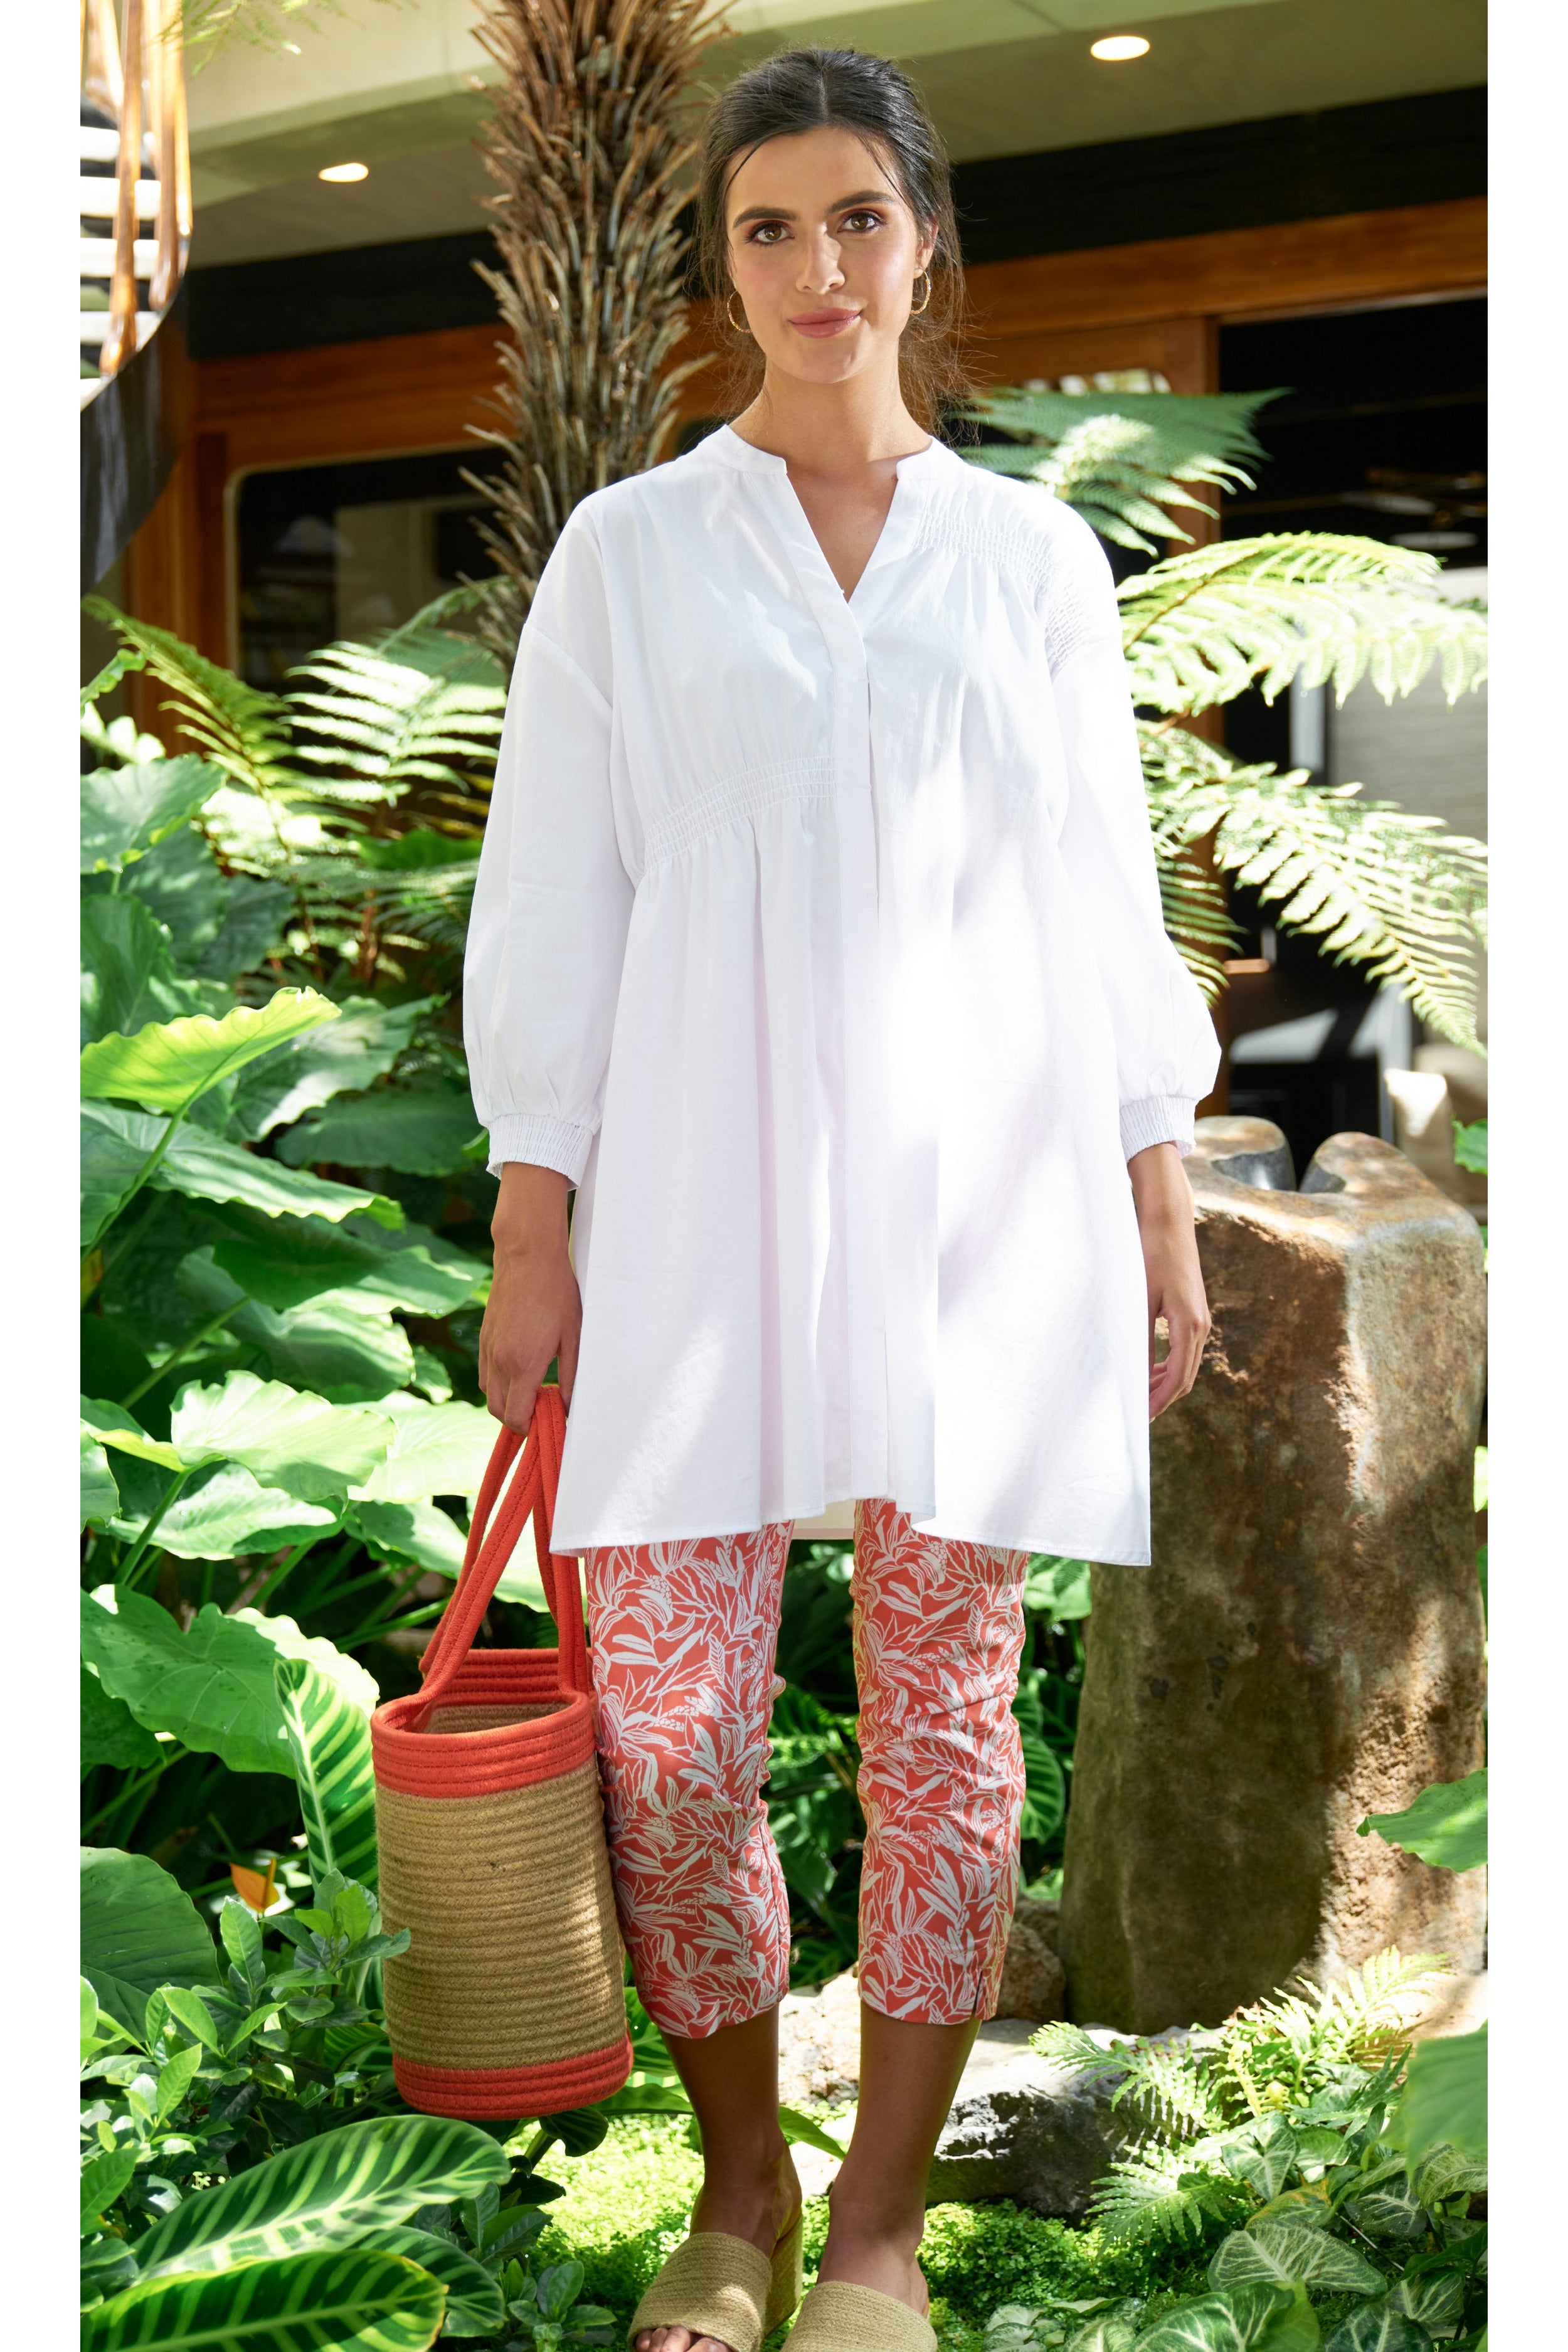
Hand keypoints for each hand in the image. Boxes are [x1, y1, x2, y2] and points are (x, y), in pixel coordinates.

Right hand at [479, 1163, 581, 1430]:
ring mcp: (488, 1348)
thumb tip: (571, 1405)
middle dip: (518, 1420)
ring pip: (489, 1394)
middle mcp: (499, 1360)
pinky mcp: (484, 1336)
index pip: (517, 1417)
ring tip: (534, 1392)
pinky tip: (520, 1372)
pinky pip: (485, 1373)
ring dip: (507, 1402)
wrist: (527, 1256)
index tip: (549, 1423)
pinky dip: (498, 1383)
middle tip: (543, 1411)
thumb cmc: (557, 1293)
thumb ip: (571, 1375)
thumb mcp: (573, 1336)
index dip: (530, 1428)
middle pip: (499, 1411)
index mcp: (522, 1364)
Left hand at [1128, 1142, 1210, 1420]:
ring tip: (1139, 1395)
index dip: (1158, 1402)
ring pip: (1186, 1365)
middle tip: (1136, 1413)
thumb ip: (1139, 1337)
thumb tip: (1132, 1373)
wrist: (1169, 1224)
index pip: (1177, 1379)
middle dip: (1161, 1398)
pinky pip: (1185, 1350)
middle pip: (1185, 1378)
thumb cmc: (1151, 1257)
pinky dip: (1168, 1365)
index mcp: (1189, 1327)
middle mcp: (1201, 1327)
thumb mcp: (1139, 1299)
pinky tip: (1148, 1368)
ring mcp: (1200, 1320)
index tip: (1139, 1417)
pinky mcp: (1194, 1313)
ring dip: (1164, 1382)